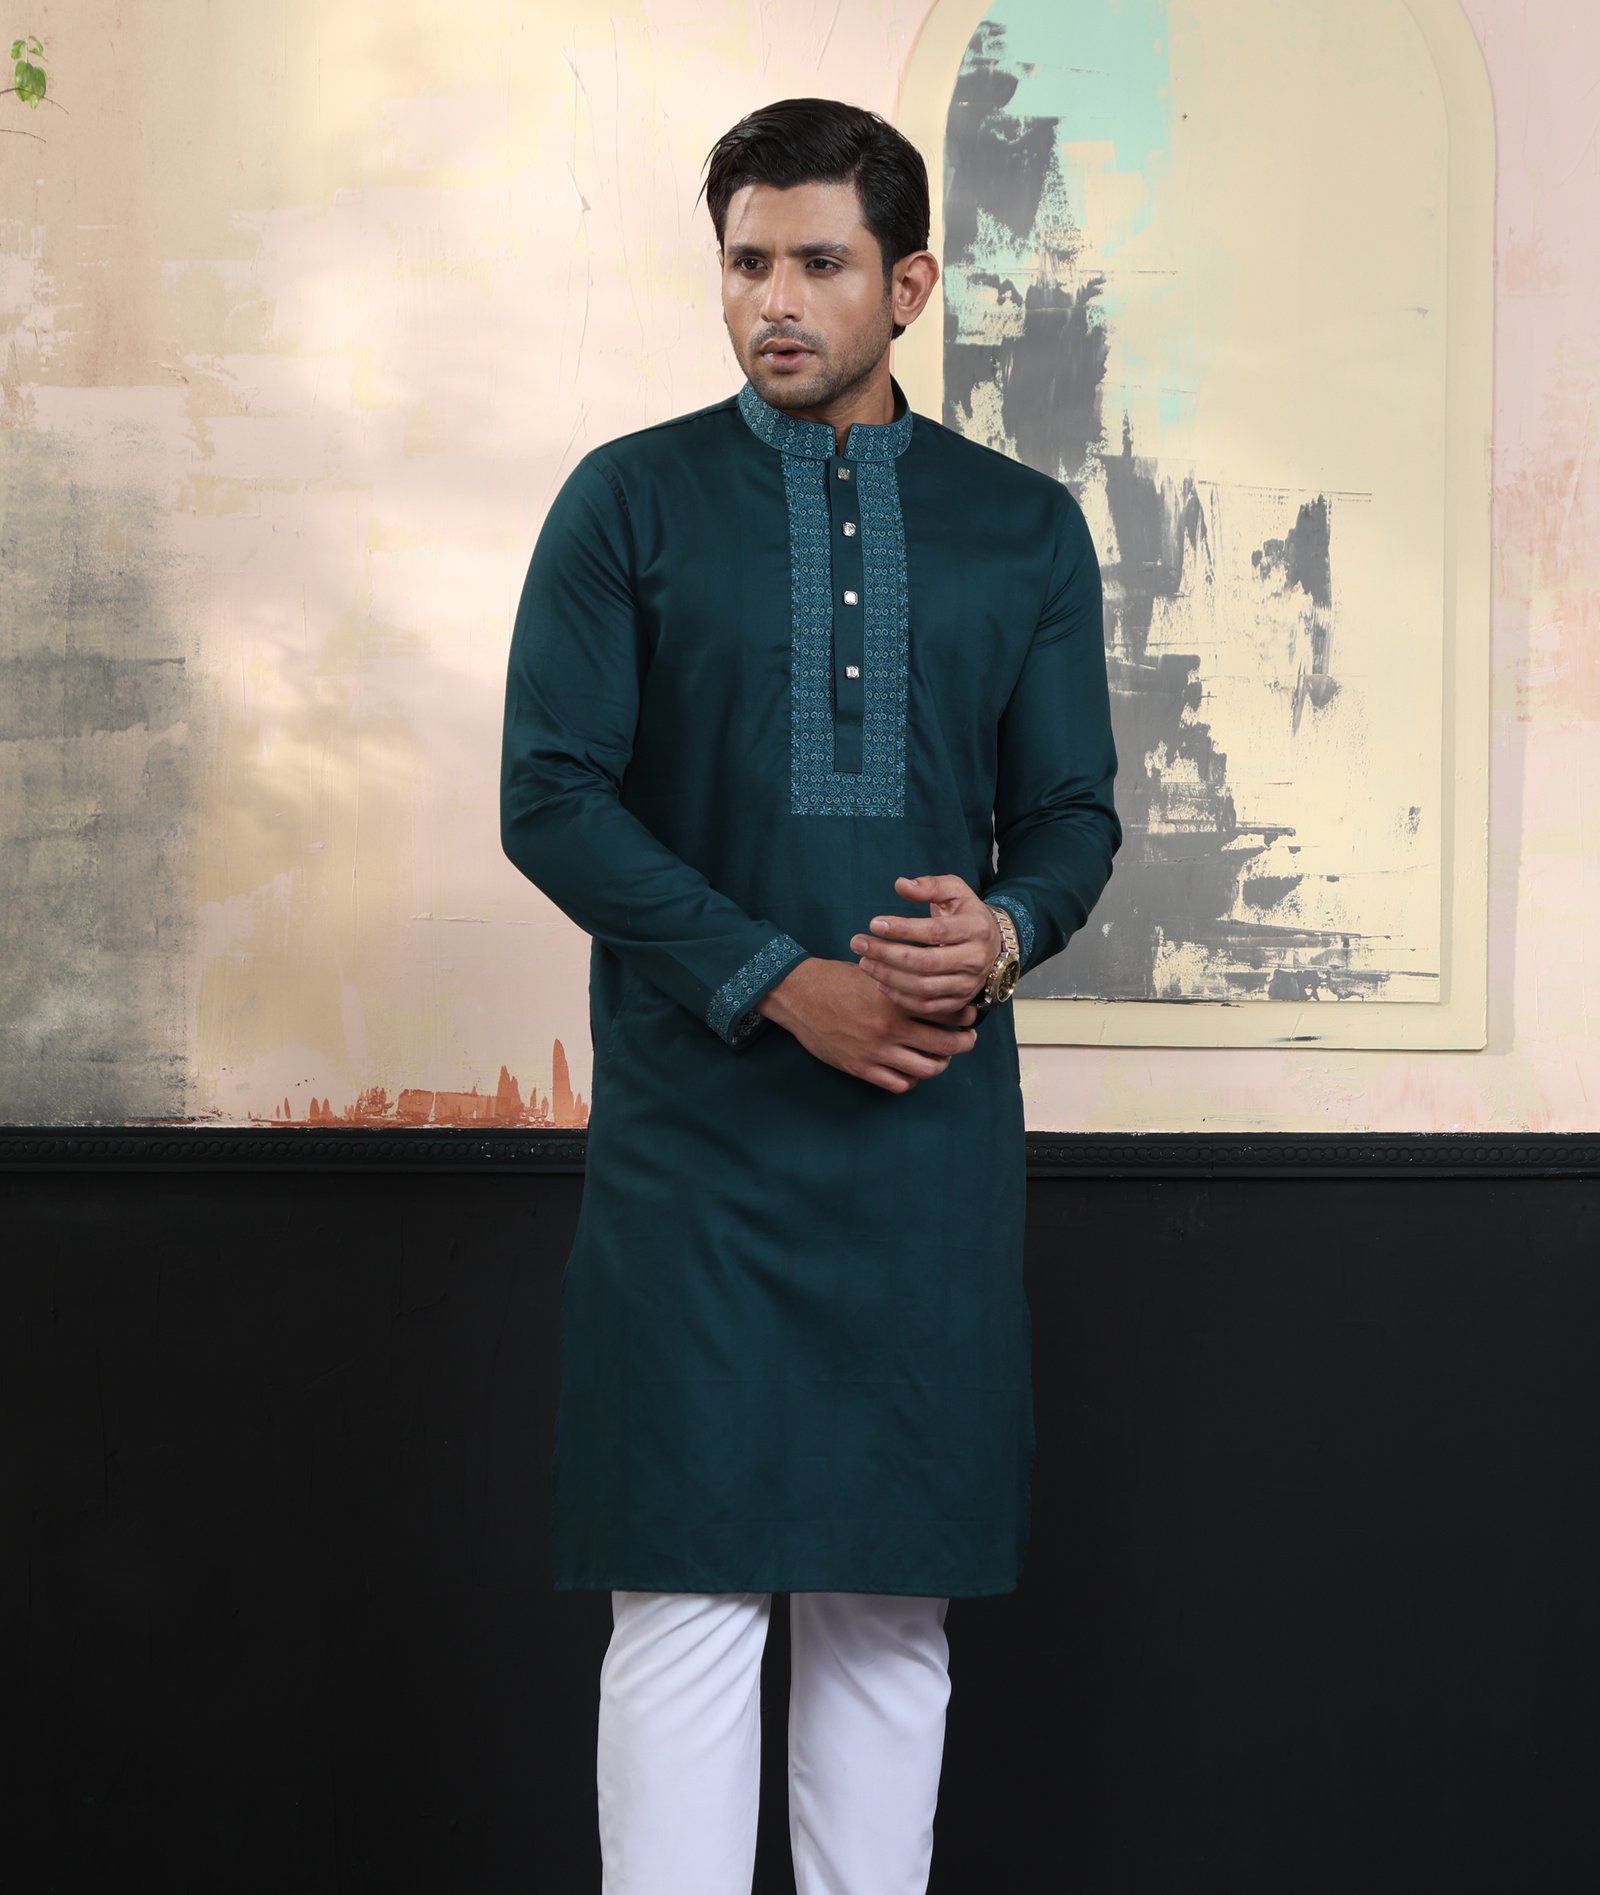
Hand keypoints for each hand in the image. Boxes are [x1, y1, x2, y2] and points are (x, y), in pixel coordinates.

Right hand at [756, 956, 978, 1093]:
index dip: (965, 1016)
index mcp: (897, 1000)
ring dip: (940, 1064)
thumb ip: (903, 985)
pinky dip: (911, 1080)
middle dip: (964, 1043)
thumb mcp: (874, 974)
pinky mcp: (862, 1068)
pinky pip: (899, 1084)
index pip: (946, 1013)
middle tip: (968, 1039)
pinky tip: (911, 1070)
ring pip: (926, 1069)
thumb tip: (934, 987)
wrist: (799, 995)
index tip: (970, 1015)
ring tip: (941, 1057)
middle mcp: (891, 1028)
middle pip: (946, 1046)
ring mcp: (877, 1051)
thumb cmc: (837, 980)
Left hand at [847, 874, 1000, 1020]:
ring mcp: (968, 984)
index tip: (874, 923)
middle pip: (926, 963)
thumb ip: (930, 885)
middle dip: (887, 954)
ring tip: (864, 962)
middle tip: (858, 943)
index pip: (935, 932)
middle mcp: (975, 959)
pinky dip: (900, 997)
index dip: (903, 929)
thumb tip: (901, 885)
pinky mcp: (959, 1001)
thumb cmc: (966, 914)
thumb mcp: (955, 891)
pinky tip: (880, 983)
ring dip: (888, 976)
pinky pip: (926, 1006)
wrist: (992, 946)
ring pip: (924, 987)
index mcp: (975, 928)